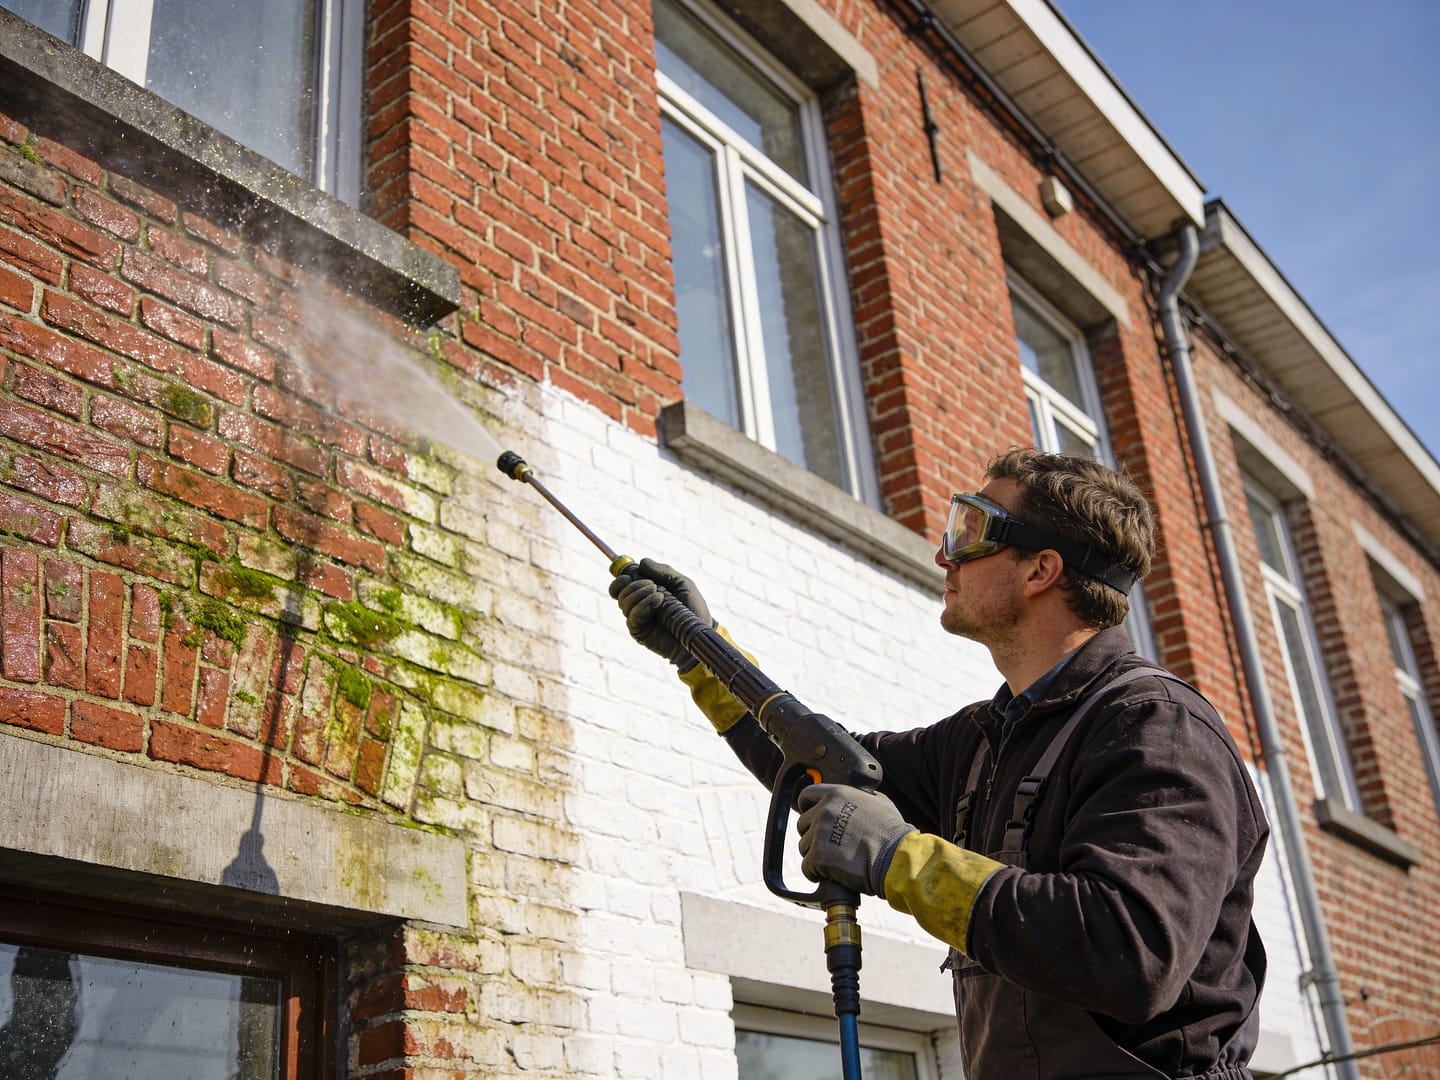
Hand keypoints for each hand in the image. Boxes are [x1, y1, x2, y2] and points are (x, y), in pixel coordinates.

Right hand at [608, 558, 711, 671]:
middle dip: (633, 583)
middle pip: (619, 591)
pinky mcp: (639, 631)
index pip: (622, 583)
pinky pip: (632, 615)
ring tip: (660, 594)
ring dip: (640, 592)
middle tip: (652, 584)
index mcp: (644, 592)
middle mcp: (638, 605)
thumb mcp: (682, 584)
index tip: (629, 573)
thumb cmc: (692, 609)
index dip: (621, 577)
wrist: (699, 632)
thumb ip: (664, 571)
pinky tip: (658, 601)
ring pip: (624, 602)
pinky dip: (643, 604)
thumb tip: (642, 562)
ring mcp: (637, 619)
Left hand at [797, 784, 915, 897]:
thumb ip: (858, 798)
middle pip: (803, 824)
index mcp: (837, 794)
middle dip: (813, 836)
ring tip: (836, 862)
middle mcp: (824, 810)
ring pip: (804, 847)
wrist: (896, 859)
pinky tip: (832, 875)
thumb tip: (855, 799)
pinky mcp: (818, 857)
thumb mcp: (879, 802)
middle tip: (830, 847)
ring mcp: (819, 833)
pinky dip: (816, 874)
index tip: (812, 820)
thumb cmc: (893, 834)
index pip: (806, 796)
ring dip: (815, 856)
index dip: (807, 809)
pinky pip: (807, 868)